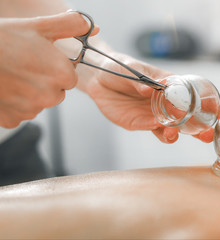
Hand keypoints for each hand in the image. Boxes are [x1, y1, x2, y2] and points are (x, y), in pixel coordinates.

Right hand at [0, 11, 97, 127]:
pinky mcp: (12, 120)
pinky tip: (3, 89)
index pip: (69, 78)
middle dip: (43, 82)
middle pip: (55, 92)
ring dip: (28, 94)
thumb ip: (71, 25)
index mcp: (62, 75)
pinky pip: (20, 114)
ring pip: (38, 103)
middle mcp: (50, 96)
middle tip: (22, 66)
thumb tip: (94, 27)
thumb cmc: (3, 39)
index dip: (54, 68)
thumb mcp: (39, 26)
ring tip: (10, 76)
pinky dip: (12, 105)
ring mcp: (31, 110)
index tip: (38, 60)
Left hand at [84, 53, 219, 142]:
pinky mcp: (140, 124)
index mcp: (171, 87)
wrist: (98, 78)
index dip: (209, 104)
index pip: (195, 97)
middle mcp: (166, 103)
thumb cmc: (121, 67)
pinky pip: (153, 130)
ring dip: (178, 133)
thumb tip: (152, 88)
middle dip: (200, 128)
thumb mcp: (134, 68)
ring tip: (175, 133)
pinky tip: (161, 129)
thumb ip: (144, 79)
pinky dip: (159, 131)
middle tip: (207, 134)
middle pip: (188, 119)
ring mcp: (154, 115)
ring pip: (173, 128)